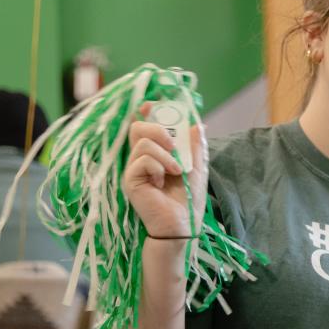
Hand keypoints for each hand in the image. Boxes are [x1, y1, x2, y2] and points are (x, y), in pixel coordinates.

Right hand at [122, 102, 207, 238]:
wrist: (183, 223)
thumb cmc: (188, 199)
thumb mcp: (197, 168)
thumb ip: (195, 146)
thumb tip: (198, 124)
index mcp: (155, 154)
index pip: (143, 126)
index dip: (146, 113)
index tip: (153, 105)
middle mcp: (141, 159)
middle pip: (137, 128)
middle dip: (158, 129)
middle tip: (174, 146)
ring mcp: (134, 169)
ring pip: (142, 143)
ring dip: (165, 155)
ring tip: (175, 171)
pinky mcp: (130, 180)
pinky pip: (141, 160)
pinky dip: (158, 167)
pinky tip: (162, 182)